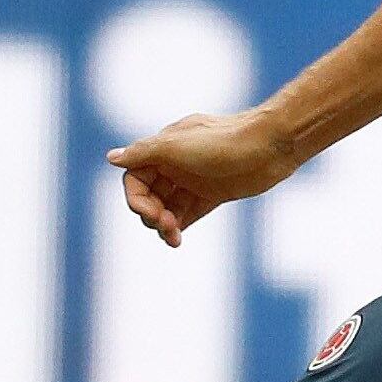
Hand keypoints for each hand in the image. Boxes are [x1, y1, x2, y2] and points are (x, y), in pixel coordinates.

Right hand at [106, 110, 296, 247]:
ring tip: (173, 238)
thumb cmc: (223, 141)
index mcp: (164, 147)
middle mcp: (176, 163)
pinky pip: (187, 213)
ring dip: (164, 224)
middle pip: (149, 195)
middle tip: (165, 226)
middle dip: (151, 214)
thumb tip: (111, 158)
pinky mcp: (213, 193)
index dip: (137, 198)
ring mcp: (194, 179)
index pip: (135, 177)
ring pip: (168, 206)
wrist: (270, 146)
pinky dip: (179, 226)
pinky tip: (177, 239)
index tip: (150, 214)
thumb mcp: (177, 145)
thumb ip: (143, 153)